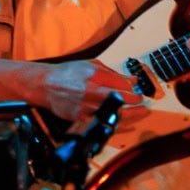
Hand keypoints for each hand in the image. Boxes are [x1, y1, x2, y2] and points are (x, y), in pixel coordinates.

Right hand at [18, 58, 136, 130]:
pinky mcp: (81, 119)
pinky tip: (122, 121)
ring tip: (138, 113)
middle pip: (121, 102)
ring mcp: (87, 108)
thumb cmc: (68, 74)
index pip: (123, 86)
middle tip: (143, 105)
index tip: (140, 93)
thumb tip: (132, 79)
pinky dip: (114, 123)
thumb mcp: (92, 66)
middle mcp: (92, 94)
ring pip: (113, 115)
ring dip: (129, 115)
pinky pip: (102, 123)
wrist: (46, 85)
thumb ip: (113, 74)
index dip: (134, 91)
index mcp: (96, 78)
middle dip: (135, 104)